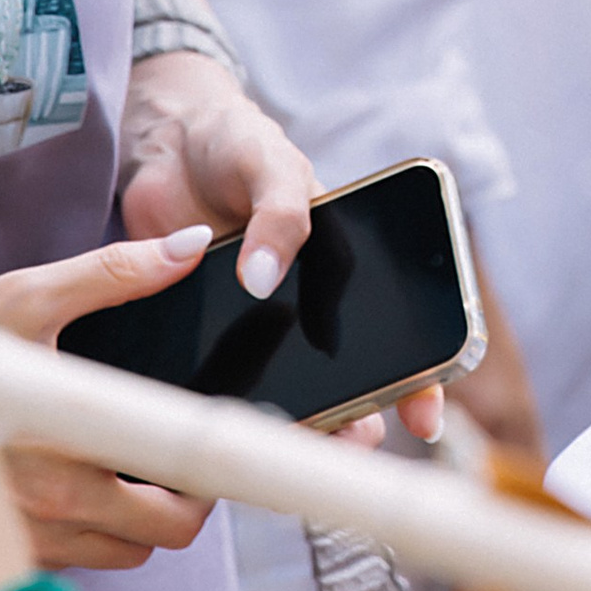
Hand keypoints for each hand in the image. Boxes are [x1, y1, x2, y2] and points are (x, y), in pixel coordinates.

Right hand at [0, 224, 223, 569]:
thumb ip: (114, 272)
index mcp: (69, 441)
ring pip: (123, 552)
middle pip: (161, 537)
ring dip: (145, 519)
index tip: (239, 449)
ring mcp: (30, 532)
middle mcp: (53, 502)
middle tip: (195, 461)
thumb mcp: (28, 295)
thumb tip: (186, 246)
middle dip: (191, 501)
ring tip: (149, 469)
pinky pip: (78, 556)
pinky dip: (98, 529)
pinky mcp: (8, 544)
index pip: (174, 501)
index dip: (220, 482)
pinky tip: (93, 480)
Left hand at [116, 48, 442, 441]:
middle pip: (345, 378)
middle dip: (357, 418)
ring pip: (286, 391)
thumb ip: (280, 217)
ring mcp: (255, 323)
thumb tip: (260, 281)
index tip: (425, 418)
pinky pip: (221, 377)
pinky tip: (219, 427)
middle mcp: (305, 305)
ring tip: (290, 449)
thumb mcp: (272, 167)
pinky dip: (223, 406)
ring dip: (294, 423)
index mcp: (341, 267)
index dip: (417, 379)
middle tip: (350, 442)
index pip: (395, 331)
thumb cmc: (236, 143)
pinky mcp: (204, 332)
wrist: (164, 141)